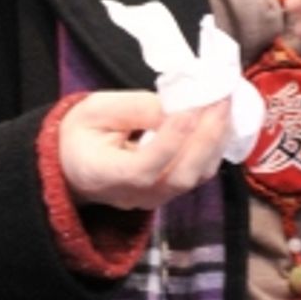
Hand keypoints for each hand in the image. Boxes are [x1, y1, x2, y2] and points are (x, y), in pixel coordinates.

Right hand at [58, 90, 232, 210]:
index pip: (142, 168)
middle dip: (205, 137)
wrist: (75, 165)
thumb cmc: (81, 134)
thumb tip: (179, 105)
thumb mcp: (95, 110)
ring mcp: (155, 198)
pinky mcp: (171, 191)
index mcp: (103, 175)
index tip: (189, 110)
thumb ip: (134, 109)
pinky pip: (199, 173)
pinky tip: (220, 120)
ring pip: (195, 177)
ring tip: (225, 104)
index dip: (169, 141)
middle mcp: (133, 195)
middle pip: (178, 176)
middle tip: (220, 100)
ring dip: (215, 140)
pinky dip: (214, 146)